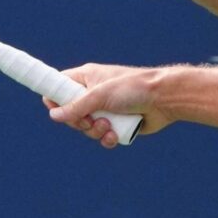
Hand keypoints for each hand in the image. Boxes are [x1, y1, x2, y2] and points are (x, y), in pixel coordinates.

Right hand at [45, 63, 173, 148]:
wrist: (164, 99)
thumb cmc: (133, 88)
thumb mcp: (100, 95)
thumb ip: (76, 106)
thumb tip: (53, 115)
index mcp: (86, 78)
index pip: (59, 86)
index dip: (54, 100)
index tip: (58, 111)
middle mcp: (93, 94)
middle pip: (70, 113)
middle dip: (79, 122)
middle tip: (89, 121)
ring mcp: (104, 109)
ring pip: (86, 128)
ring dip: (95, 132)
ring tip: (109, 126)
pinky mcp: (115, 124)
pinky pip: (101, 136)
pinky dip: (106, 138)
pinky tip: (115, 135)